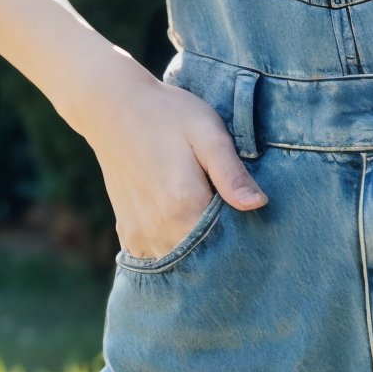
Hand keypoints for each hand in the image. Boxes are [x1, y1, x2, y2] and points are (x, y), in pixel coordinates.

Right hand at [83, 63, 267, 260]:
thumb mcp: (208, 133)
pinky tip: (184, 225)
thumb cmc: (168, 115)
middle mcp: (158, 229)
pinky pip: (157, 257)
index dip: (243, 235)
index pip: (225, 243)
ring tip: (208, 218)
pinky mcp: (128, 233)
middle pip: (202, 257)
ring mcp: (140, 234)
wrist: (114, 108)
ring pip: (180, 263)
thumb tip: (258, 205)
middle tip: (231, 216)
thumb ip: (231, 173)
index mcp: (183, 206)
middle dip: (221, 246)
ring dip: (196, 251)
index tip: (252, 220)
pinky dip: (174, 248)